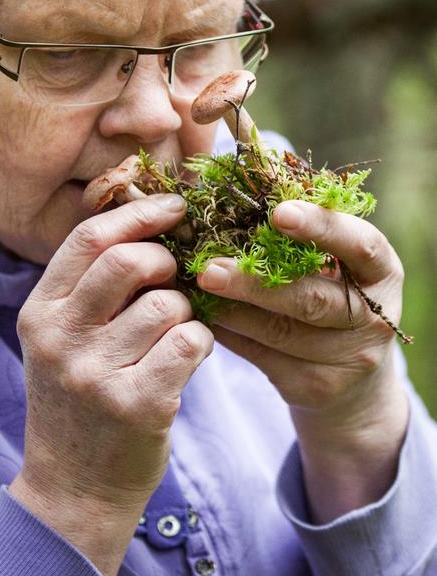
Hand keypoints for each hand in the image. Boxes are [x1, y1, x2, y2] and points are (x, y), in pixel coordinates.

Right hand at [11, 194, 213, 575]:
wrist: (73, 490)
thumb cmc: (76, 402)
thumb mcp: (58, 341)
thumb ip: (88, 288)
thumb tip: (149, 225)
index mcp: (38, 313)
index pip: (88, 239)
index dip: (137, 215)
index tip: (172, 208)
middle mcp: (60, 339)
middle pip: (129, 261)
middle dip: (165, 261)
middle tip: (173, 280)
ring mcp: (96, 374)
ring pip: (168, 304)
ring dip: (185, 312)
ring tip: (174, 335)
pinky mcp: (137, 405)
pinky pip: (190, 342)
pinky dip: (199, 343)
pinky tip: (186, 359)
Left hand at [197, 199, 408, 519]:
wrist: (352, 373)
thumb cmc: (329, 288)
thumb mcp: (332, 259)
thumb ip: (297, 229)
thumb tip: (228, 189)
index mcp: (381, 270)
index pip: (359, 245)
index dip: (320, 227)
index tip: (278, 213)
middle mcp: (373, 316)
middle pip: (312, 299)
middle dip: (255, 283)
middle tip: (208, 268)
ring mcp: (348, 357)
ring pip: (279, 332)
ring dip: (230, 308)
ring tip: (194, 287)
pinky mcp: (316, 386)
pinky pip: (262, 356)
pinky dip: (228, 333)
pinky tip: (202, 314)